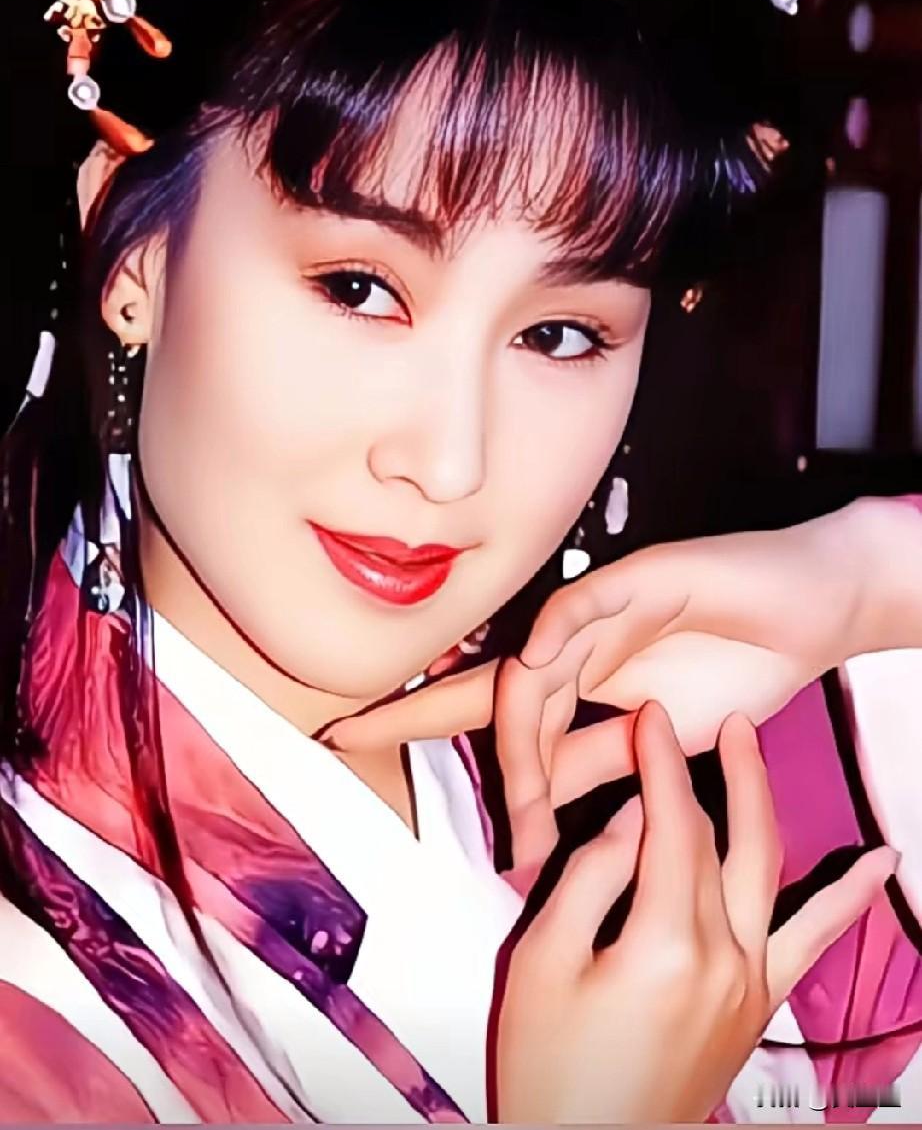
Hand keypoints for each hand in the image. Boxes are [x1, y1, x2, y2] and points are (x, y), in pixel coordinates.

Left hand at [322, 499, 921, 797]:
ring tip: (531, 807)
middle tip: (378, 751)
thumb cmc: (729, 668)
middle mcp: (569, 642)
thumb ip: (594, 769)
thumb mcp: (655, 744)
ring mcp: (599, 610)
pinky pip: (588, 603)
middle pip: (486, 688)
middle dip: (421, 716)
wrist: (805, 610)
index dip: (412, 719)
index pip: (480, 707)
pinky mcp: (642, 578)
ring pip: (534, 667)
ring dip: (523, 737)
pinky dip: (560, 631)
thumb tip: (533, 827)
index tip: (341, 736)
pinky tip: (537, 659)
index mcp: (569, 679)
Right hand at [495, 701, 896, 1123]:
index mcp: (667, 944)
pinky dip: (849, 897)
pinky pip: (813, 940)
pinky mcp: (759, 1005)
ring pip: (769, 871)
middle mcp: (725, 958)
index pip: (672, 825)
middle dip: (709, 770)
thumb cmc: (550, 1063)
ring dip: (764, 801)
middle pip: (722, 839)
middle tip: (699, 718)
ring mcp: (751, 984)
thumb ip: (590, 876)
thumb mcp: (542, 960)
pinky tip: (880, 862)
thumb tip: (632, 815)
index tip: (648, 718)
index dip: (660, 764)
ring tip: (753, 743)